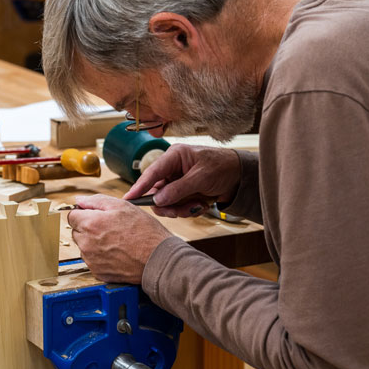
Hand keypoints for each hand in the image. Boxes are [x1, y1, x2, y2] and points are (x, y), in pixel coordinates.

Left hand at [67, 194, 171, 283]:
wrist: (158, 259)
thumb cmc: (144, 232)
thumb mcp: (123, 206)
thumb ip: (96, 201)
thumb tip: (79, 200)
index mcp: (90, 224)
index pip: (71, 216)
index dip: (84, 213)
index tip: (95, 215)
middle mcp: (86, 244)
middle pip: (76, 232)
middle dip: (88, 228)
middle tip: (110, 228)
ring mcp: (91, 260)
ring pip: (84, 247)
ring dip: (94, 243)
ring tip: (116, 241)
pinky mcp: (98, 272)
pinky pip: (92, 260)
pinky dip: (101, 256)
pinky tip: (117, 252)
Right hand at [124, 145, 240, 217]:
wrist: (240, 176)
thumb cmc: (223, 167)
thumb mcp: (201, 177)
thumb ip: (179, 189)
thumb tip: (158, 199)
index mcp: (174, 157)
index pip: (152, 173)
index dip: (139, 187)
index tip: (128, 199)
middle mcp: (172, 169)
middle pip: (157, 192)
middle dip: (169, 205)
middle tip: (180, 211)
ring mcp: (177, 182)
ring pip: (167, 203)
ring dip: (181, 209)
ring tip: (198, 205)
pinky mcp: (183, 193)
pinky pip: (177, 207)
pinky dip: (189, 209)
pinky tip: (202, 204)